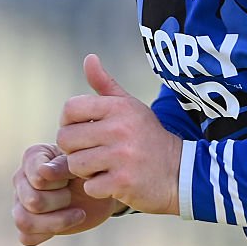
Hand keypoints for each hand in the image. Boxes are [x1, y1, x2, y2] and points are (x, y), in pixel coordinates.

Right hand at [12, 143, 120, 245]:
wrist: (101, 190)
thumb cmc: (91, 171)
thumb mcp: (82, 165)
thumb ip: (63, 165)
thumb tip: (42, 172)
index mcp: (32, 157)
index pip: (37, 177)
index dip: (58, 182)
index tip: (71, 178)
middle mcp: (21, 178)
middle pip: (32, 201)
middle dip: (61, 200)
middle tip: (75, 194)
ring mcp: (21, 202)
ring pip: (24, 220)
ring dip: (57, 221)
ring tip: (79, 214)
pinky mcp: (29, 224)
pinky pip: (26, 237)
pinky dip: (49, 232)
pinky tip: (68, 222)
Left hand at [55, 54, 181, 215]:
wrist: (180, 172)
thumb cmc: (148, 137)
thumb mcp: (131, 107)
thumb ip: (106, 84)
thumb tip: (89, 57)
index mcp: (119, 107)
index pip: (71, 108)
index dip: (68, 122)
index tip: (81, 130)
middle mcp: (120, 129)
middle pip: (66, 138)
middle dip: (74, 149)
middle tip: (92, 152)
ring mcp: (121, 156)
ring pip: (75, 164)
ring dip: (85, 170)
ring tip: (103, 167)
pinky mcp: (123, 182)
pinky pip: (89, 186)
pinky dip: (98, 188)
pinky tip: (113, 181)